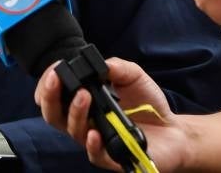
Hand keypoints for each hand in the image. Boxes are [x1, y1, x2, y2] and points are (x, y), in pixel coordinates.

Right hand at [34, 57, 187, 169]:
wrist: (173, 130)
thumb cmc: (148, 103)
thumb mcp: (134, 76)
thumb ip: (118, 67)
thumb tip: (101, 64)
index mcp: (84, 102)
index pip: (56, 94)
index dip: (47, 84)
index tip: (53, 70)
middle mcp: (84, 121)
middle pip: (53, 114)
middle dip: (49, 96)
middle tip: (55, 79)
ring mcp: (96, 140)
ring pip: (72, 130)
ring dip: (74, 112)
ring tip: (84, 96)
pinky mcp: (111, 157)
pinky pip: (94, 154)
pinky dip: (91, 144)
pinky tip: (94, 132)